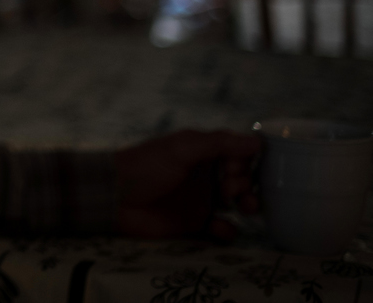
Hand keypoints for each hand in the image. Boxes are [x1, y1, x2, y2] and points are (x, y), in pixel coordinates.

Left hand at [116, 130, 260, 238]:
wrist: (114, 198)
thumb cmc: (145, 166)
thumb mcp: (181, 148)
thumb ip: (219, 143)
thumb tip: (258, 141)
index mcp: (202, 152)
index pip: (238, 154)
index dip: (246, 161)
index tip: (237, 168)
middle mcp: (205, 175)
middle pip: (243, 179)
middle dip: (247, 184)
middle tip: (231, 191)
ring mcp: (201, 200)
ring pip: (238, 205)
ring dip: (248, 206)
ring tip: (242, 208)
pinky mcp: (194, 224)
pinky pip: (223, 229)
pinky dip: (228, 231)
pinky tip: (218, 227)